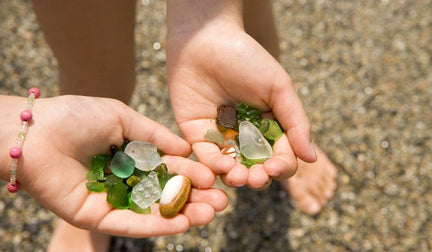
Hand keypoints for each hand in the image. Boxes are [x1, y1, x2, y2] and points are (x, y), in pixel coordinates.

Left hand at [0, 95, 226, 237]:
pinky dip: (156, 226)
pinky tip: (182, 225)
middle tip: (222, 203)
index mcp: (132, 156)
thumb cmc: (76, 116)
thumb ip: (156, 135)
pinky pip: (130, 224)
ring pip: (153, 212)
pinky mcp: (97, 216)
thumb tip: (188, 148)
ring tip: (210, 215)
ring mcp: (112, 200)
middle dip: (196, 199)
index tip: (217, 177)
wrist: (35, 130)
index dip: (194, 173)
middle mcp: (126, 180)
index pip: (170, 168)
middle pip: (167, 194)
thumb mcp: (123, 117)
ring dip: (183, 216)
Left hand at [166, 0, 315, 189]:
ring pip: (231, 168)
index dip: (281, 166)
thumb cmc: (247, 58)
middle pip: (256, 167)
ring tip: (239, 177)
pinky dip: (213, 166)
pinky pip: (205, 157)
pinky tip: (221, 167)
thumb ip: (296, 122)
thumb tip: (312, 158)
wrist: (204, 38)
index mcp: (270, 126)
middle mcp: (247, 136)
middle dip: (258, 177)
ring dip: (236, 177)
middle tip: (256, 178)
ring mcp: (221, 136)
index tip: (276, 167)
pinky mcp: (196, 134)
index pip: (281, 156)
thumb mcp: (278, 88)